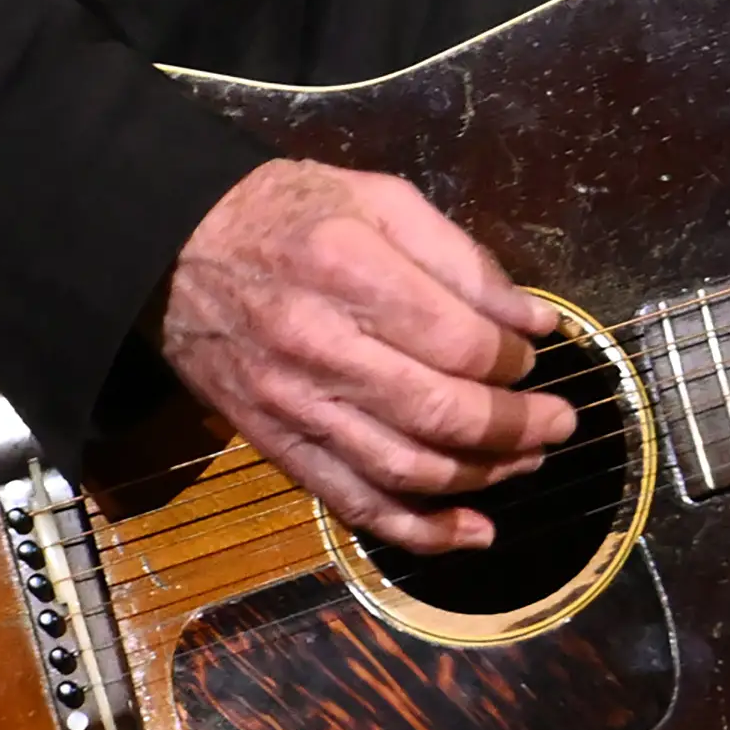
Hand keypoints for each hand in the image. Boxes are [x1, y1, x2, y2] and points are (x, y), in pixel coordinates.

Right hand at [157, 161, 577, 553]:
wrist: (171, 251)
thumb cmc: (287, 212)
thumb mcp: (376, 197)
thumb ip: (460, 258)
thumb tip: (534, 322)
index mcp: (350, 270)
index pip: (460, 342)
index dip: (513, 360)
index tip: (534, 355)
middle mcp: (321, 346)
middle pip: (441, 412)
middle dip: (516, 426)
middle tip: (558, 422)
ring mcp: (294, 405)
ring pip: (406, 468)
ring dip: (481, 477)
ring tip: (526, 461)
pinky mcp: (277, 445)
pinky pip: (354, 504)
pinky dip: (419, 529)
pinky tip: (472, 532)